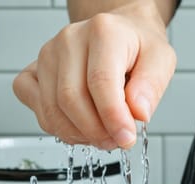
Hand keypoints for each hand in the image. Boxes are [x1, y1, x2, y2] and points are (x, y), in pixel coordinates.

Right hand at [12, 1, 176, 149]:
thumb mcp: (161, 60)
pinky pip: (35, 108)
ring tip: (101, 134)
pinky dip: (56, 127)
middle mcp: (69, 40)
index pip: (100, 82)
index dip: (113, 118)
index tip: (127, 138)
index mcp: (103, 32)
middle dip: (96, 131)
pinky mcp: (33, 70)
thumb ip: (151, 86)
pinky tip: (77, 126)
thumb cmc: (137, 47)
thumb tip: (138, 113)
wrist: (119, 33)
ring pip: (52, 109)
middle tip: (115, 140)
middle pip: (71, 99)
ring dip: (78, 134)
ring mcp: (47, 55)